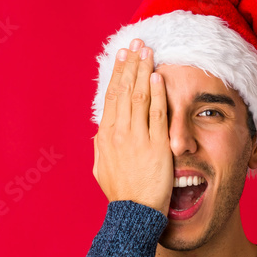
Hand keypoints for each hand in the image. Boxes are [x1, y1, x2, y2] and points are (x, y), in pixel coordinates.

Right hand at [92, 38, 172, 217]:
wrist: (135, 213)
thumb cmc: (122, 194)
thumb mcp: (102, 169)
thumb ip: (100, 148)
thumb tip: (99, 134)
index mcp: (105, 137)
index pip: (112, 97)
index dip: (118, 74)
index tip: (123, 57)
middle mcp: (118, 133)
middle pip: (124, 91)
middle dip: (131, 64)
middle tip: (136, 43)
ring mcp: (136, 138)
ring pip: (138, 97)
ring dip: (143, 71)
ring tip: (148, 51)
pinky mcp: (155, 145)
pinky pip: (156, 114)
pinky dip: (156, 93)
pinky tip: (157, 76)